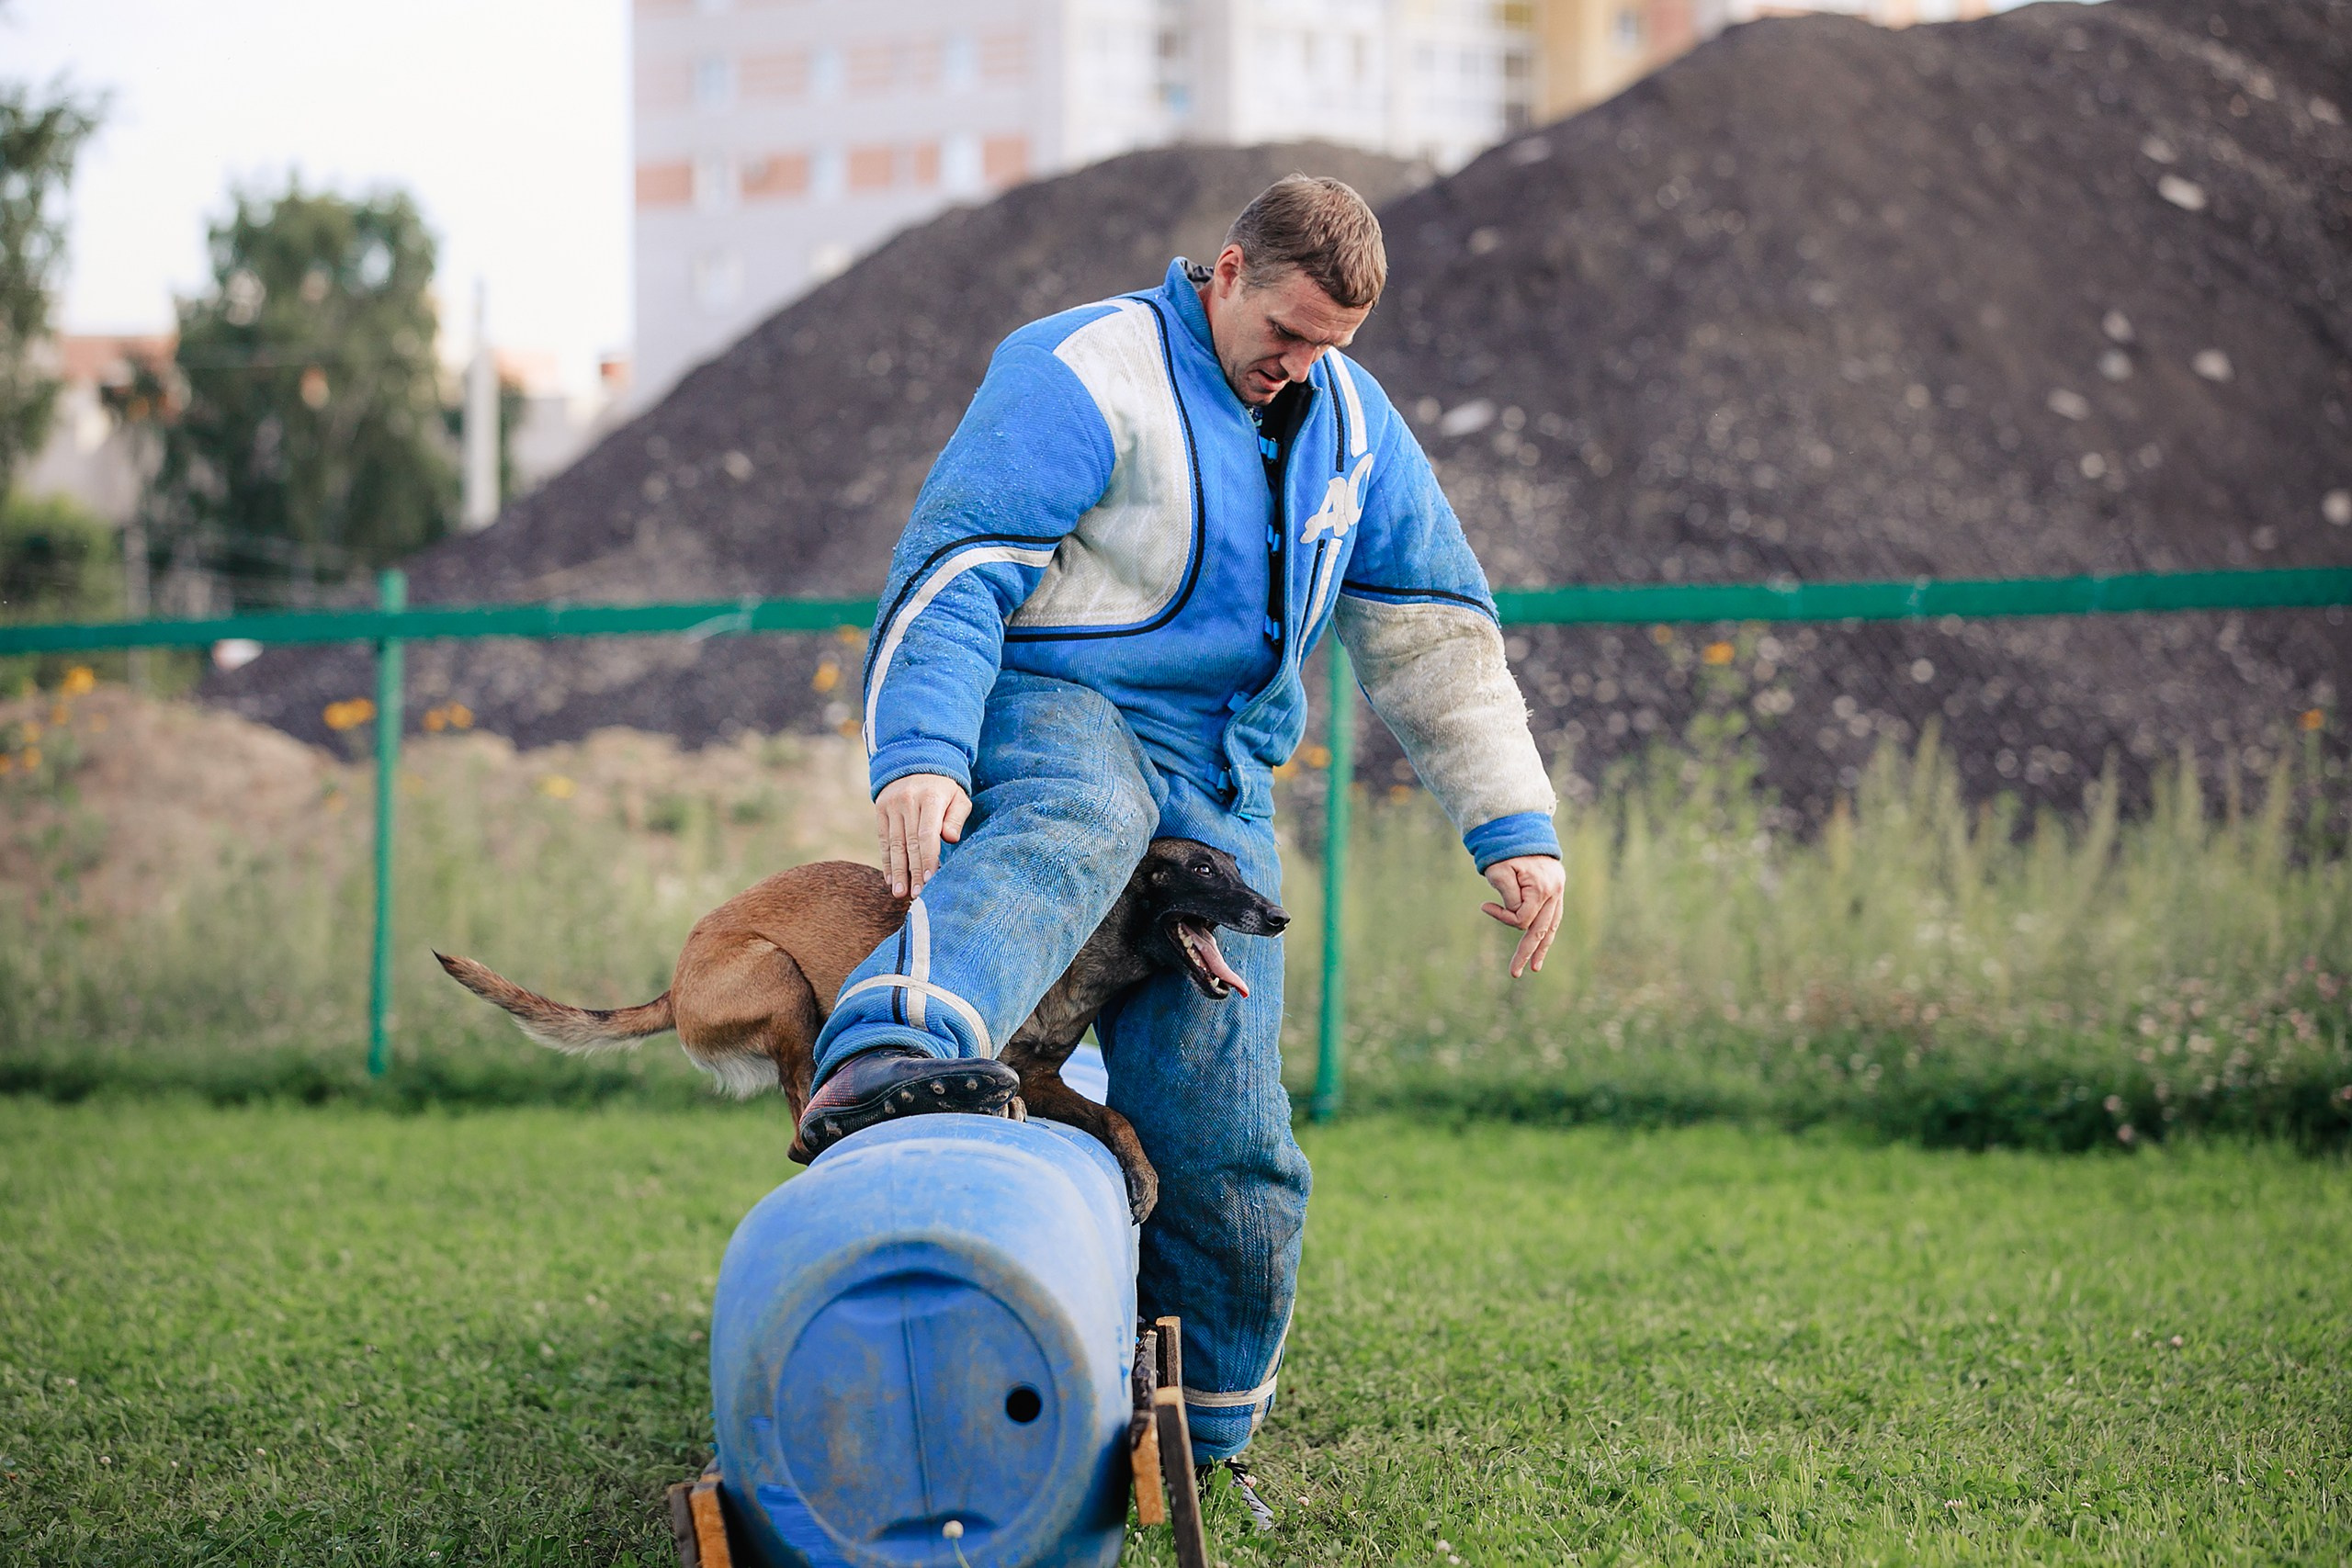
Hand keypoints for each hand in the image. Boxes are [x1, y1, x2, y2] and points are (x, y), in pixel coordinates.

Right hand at [874, 773, 972, 897]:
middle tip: (917, 895)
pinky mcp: (880, 809)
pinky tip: (891, 879)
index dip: (927, 859)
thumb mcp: (959, 797)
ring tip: (901, 893)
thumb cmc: (945, 789)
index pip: (927, 834)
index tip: (929, 880)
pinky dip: (887, 861)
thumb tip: (949, 838)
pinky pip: (883, 839)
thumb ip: (956, 818)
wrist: (917, 763)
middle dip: (913, 871)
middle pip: (910, 843)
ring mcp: (891, 804)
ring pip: (894, 843)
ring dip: (897, 871)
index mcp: (931, 797)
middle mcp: (908, 800)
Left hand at [1481, 854, 1564, 978]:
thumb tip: (1516, 918)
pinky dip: (1546, 933)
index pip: (1522, 919)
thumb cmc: (1506, 850)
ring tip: (1534, 968)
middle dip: (1526, 952)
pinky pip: (1553, 918)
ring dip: (1541, 948)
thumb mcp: (1499, 871)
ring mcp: (1558, 892)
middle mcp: (1554, 892)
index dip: (1502, 917)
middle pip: (1540, 930)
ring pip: (1551, 927)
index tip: (1485, 906)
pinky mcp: (1556, 891)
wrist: (1523, 828)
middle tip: (1514, 974)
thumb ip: (1508, 898)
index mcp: (1541, 888)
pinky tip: (1542, 948)